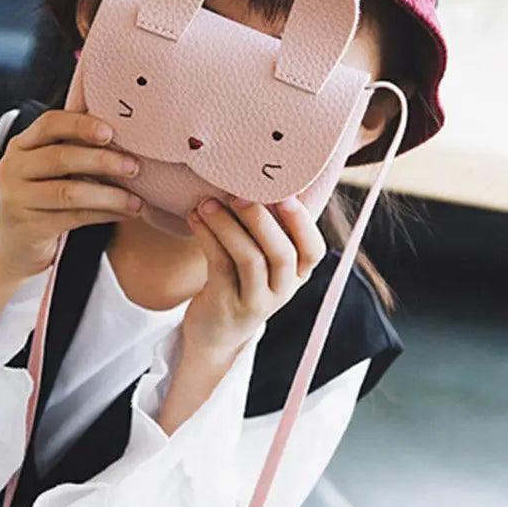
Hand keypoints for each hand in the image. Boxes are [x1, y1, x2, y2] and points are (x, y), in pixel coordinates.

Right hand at [0, 110, 143, 281]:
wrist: (14, 244)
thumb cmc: (42, 195)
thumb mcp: (49, 164)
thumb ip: (72, 138)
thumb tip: (106, 113)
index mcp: (22, 145)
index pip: (50, 123)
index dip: (80, 124)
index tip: (110, 132)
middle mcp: (14, 168)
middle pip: (60, 158)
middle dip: (102, 160)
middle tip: (134, 166)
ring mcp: (18, 199)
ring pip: (69, 192)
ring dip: (109, 195)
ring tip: (136, 199)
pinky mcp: (29, 227)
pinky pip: (73, 217)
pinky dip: (104, 214)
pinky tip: (125, 213)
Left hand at [181, 195, 326, 360]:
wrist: (215, 330)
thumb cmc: (240, 278)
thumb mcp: (262, 258)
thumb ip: (267, 228)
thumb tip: (258, 176)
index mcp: (298, 274)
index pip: (313, 250)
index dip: (302, 222)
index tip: (285, 194)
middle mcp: (284, 290)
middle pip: (283, 254)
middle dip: (261, 220)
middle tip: (238, 194)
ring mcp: (256, 301)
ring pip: (250, 260)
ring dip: (228, 226)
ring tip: (207, 203)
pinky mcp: (226, 305)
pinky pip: (219, 266)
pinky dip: (207, 237)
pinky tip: (194, 218)